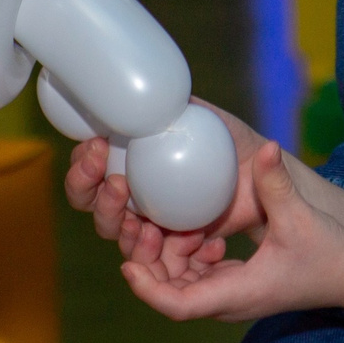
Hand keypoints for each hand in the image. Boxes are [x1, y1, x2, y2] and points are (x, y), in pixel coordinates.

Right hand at [64, 100, 267, 258]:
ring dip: (113, 221)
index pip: (88, 163)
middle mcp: (128, 187)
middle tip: (113, 182)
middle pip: (88, 199)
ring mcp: (146, 216)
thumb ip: (169, 104)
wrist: (261, 174)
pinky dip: (145, 248)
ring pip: (111, 229)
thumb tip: (139, 89)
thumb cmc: (228, 137)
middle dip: (86, 191)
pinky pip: (146, 253)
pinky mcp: (168, 244)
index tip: (97, 147)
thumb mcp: (199, 113)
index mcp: (126, 155)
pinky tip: (156, 236)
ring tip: (132, 216)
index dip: (82, 162)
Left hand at [121, 141, 343, 322]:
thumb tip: (267, 147)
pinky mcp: (236, 285)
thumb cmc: (329, 251)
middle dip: (151, 262)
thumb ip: (277, 183)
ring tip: (165, 224)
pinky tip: (201, 233)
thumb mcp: (301, 216)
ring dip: (168, 257)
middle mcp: (228, 301)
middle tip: (144, 224)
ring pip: (181, 284)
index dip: (147, 288)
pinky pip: (197, 276)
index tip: (126, 265)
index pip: (177, 305)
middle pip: (170, 293)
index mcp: (237, 294)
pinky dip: (188, 256)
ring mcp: (231, 296)